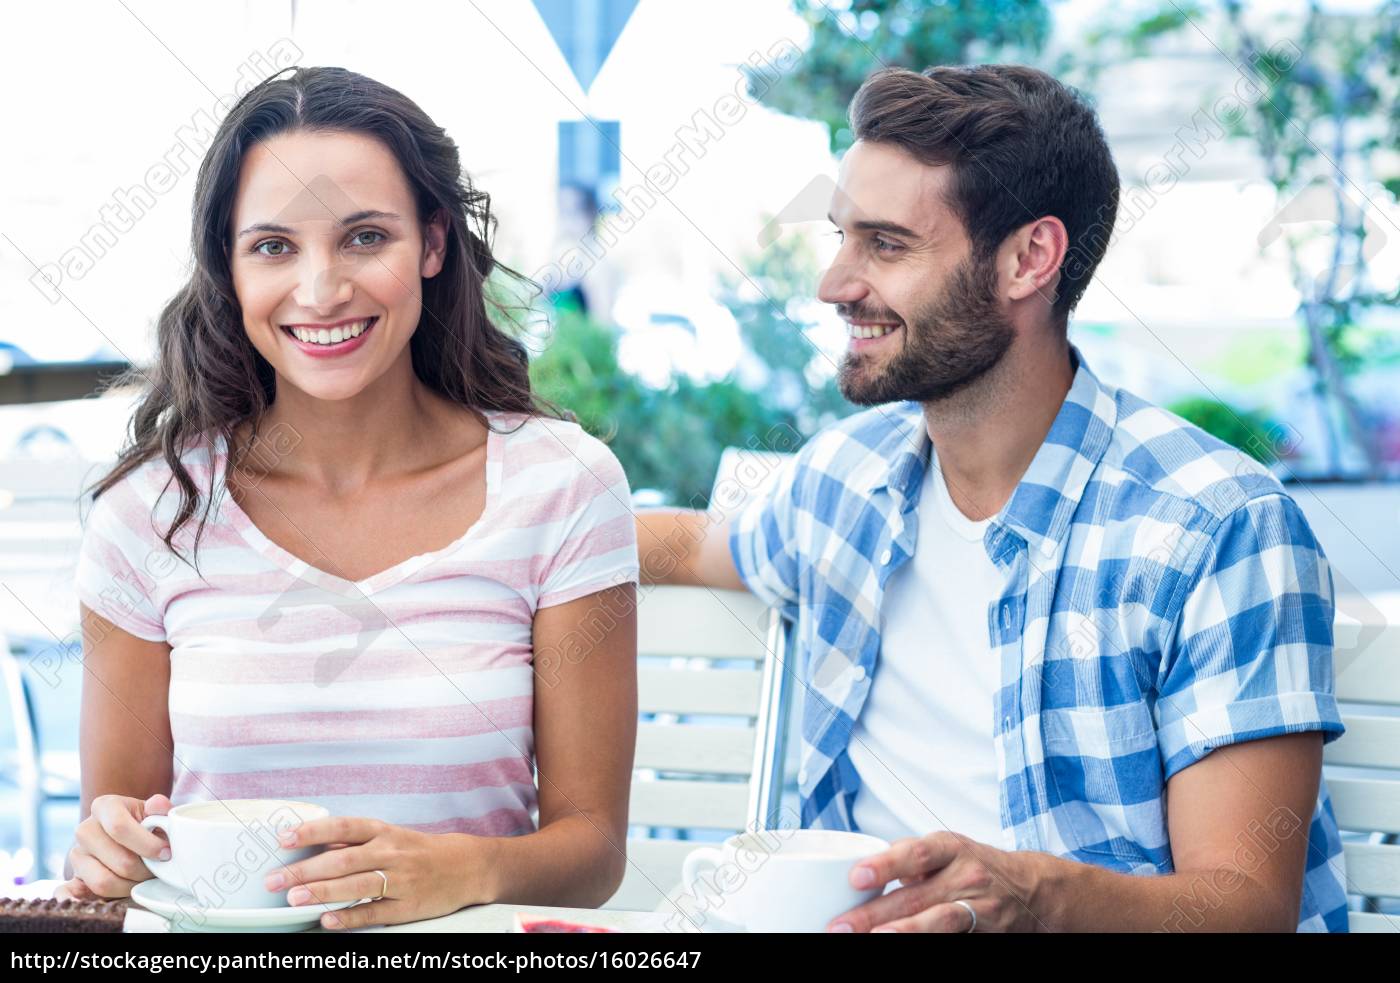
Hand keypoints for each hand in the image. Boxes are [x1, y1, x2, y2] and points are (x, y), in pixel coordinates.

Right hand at [62, 794, 171, 898]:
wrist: (129, 838)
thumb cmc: (147, 825)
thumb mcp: (156, 813)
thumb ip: (160, 809)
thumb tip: (158, 805)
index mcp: (105, 806)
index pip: (119, 826)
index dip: (146, 844)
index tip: (165, 853)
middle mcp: (85, 829)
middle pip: (118, 859)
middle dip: (143, 870)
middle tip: (156, 870)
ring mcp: (77, 855)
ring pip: (103, 881)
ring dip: (129, 886)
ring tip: (141, 879)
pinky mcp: (73, 878)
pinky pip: (68, 894)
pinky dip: (79, 901)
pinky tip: (98, 904)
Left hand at [264, 816, 485, 929]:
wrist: (466, 867)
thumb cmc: (418, 851)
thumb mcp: (390, 837)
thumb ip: (354, 844)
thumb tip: (313, 846)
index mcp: (384, 832)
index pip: (343, 828)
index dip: (312, 832)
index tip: (283, 839)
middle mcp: (391, 852)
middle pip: (343, 860)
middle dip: (305, 870)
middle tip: (274, 880)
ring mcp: (401, 880)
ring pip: (357, 885)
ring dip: (322, 892)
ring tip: (294, 899)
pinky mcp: (408, 906)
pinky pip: (375, 912)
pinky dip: (350, 916)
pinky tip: (327, 920)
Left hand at [827, 832, 1052, 932]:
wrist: (1033, 889)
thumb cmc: (975, 865)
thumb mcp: (947, 848)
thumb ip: (910, 856)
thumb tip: (866, 866)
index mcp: (949, 848)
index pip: (915, 854)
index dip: (885, 865)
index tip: (856, 877)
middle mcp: (965, 875)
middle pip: (915, 897)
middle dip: (873, 914)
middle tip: (840, 926)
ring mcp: (979, 907)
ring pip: (938, 923)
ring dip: (902, 933)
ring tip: (873, 939)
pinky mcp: (986, 933)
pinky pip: (955, 939)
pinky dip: (927, 943)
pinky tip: (902, 947)